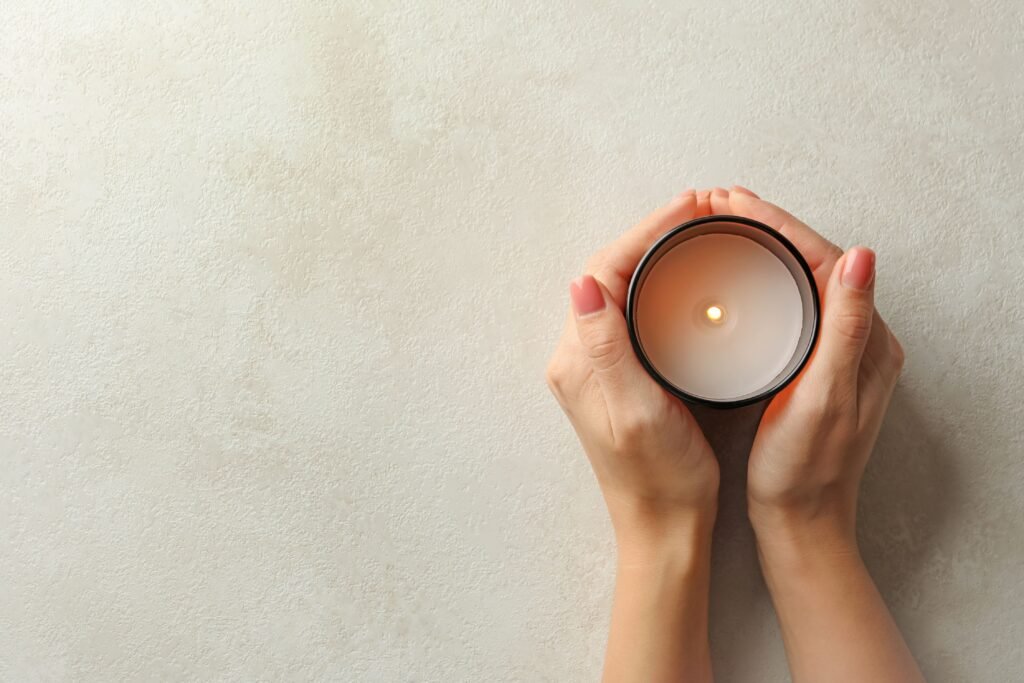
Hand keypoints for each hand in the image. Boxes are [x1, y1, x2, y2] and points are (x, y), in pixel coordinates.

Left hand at [545, 189, 720, 550]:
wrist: (664, 526)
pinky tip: (682, 279)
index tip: (688, 209)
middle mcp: (578, 359)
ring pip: (619, 289)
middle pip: (607, 272)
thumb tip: (583, 283)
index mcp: (578, 362)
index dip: (645, 233)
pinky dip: (655, 285)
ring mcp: (596, 367)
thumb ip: (607, 347)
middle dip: (649, 234)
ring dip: (652, 254)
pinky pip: (630, 312)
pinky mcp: (616, 376)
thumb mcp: (636, 411)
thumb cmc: (659, 478)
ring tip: (693, 231)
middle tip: (698, 211)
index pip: (603, 272)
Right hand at [706, 187, 904, 544]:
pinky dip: (762, 280)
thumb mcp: (825, 398)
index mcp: (867, 341)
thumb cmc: (806, 469)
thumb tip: (861, 256)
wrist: (800, 519)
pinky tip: (736, 277)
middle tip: (718, 204)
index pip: (825, 259)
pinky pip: (789, 304)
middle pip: (811, 261)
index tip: (735, 202)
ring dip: (762, 248)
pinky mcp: (811, 366)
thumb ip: (844, 328)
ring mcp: (833, 352)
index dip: (779, 224)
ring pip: (798, 280)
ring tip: (721, 226)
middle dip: (766, 226)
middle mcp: (856, 340)